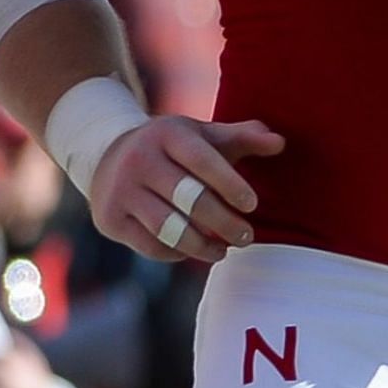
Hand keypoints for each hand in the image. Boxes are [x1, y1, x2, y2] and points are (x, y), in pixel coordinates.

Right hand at [89, 116, 284, 263]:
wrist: (108, 156)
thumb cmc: (173, 149)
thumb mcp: (204, 137)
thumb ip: (243, 138)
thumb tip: (279, 143)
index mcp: (167, 134)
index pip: (203, 160)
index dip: (230, 184)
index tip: (252, 205)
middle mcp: (139, 159)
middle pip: (189, 198)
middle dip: (224, 222)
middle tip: (247, 236)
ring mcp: (120, 190)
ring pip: (170, 228)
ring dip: (203, 246)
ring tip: (224, 250)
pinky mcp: (110, 219)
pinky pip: (151, 246)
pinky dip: (177, 253)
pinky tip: (194, 250)